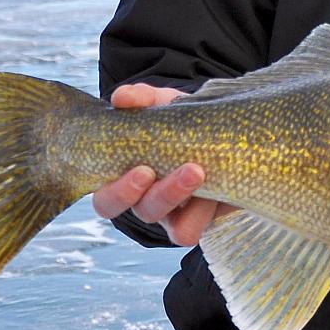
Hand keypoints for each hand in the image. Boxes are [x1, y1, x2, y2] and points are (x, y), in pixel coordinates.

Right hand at [91, 83, 235, 245]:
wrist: (223, 131)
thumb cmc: (182, 120)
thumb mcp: (162, 104)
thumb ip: (142, 99)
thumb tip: (122, 98)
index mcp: (125, 178)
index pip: (106, 200)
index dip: (119, 192)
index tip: (144, 170)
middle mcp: (145, 201)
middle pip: (139, 213)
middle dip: (159, 194)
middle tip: (185, 170)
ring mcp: (172, 214)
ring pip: (169, 224)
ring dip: (180, 197)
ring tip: (199, 171)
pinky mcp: (198, 220)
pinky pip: (190, 231)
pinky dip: (202, 214)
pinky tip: (215, 192)